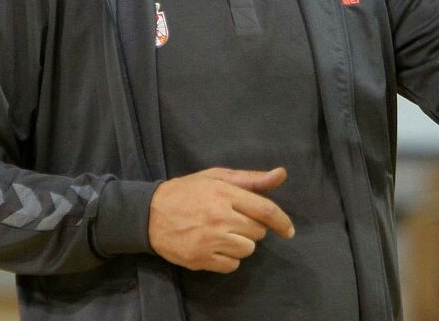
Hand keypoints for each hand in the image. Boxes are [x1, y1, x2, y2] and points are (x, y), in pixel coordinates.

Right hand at [148, 166, 293, 272]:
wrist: (149, 214)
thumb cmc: (187, 191)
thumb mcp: (217, 177)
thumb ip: (251, 179)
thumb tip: (282, 174)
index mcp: (225, 194)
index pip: (265, 210)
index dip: (282, 221)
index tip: (289, 231)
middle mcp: (220, 218)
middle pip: (258, 232)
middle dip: (252, 227)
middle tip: (234, 219)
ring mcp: (210, 241)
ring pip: (247, 250)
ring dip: (241, 243)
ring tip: (223, 232)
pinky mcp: (201, 259)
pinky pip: (232, 265)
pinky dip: (229, 258)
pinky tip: (215, 246)